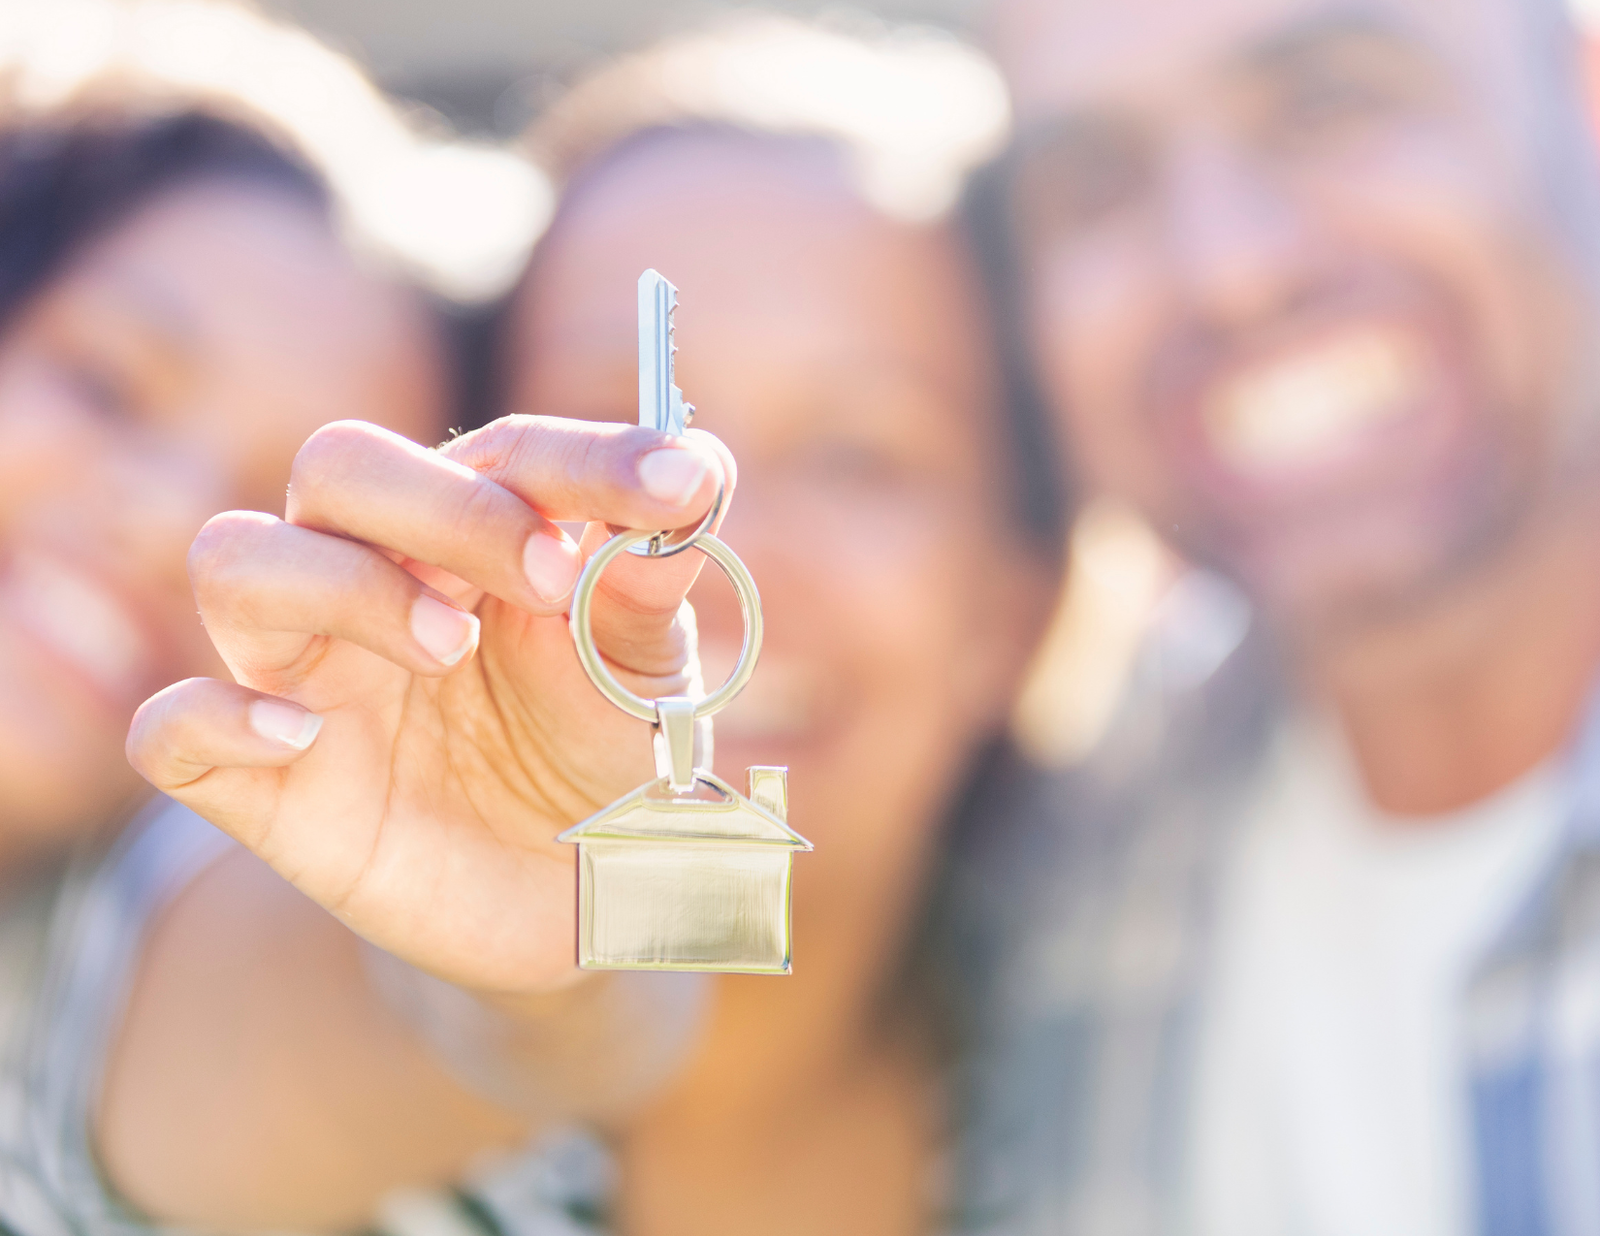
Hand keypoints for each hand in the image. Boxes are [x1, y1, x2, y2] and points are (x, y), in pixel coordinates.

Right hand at [126, 416, 733, 992]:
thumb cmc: (607, 758)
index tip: (679, 485)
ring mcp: (311, 677)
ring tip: (446, 647)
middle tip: (546, 576)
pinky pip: (171, 730)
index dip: (590, 457)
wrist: (579, 904)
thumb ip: (649, 581)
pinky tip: (302, 738)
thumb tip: (694, 472)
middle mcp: (377, 578)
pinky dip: (214, 717)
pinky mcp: (266, 787)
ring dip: (339, 583)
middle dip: (443, 502)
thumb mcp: (647, 674)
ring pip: (237, 561)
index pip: (507, 453)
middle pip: (342, 467)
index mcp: (479, 535)